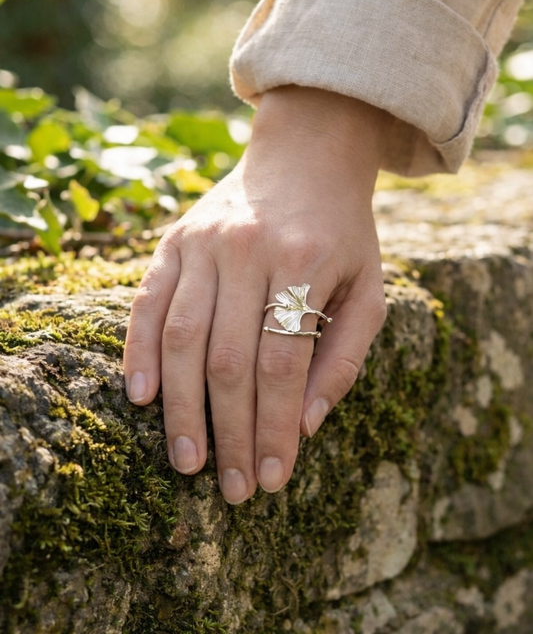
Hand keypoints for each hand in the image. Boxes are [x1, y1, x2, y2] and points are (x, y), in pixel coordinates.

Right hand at [123, 85, 391, 503]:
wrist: (305, 155)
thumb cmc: (343, 232)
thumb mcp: (369, 286)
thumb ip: (344, 355)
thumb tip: (306, 425)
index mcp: (304, 260)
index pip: (282, 364)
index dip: (274, 428)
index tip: (272, 478)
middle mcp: (247, 249)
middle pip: (230, 361)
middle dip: (230, 433)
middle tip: (230, 488)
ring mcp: (204, 242)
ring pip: (182, 338)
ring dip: (181, 408)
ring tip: (188, 461)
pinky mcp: (175, 240)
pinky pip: (148, 302)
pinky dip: (138, 350)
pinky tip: (140, 397)